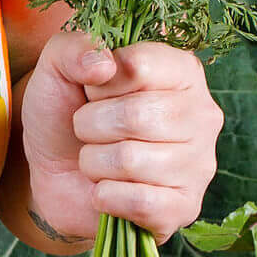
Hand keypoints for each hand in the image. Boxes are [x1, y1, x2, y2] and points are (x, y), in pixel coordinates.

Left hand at [19, 29, 222, 242]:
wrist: (54, 172)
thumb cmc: (66, 111)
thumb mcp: (57, 68)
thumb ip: (73, 48)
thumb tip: (104, 65)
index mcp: (182, 71)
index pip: (139, 66)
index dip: (99, 83)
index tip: (92, 91)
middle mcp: (202, 115)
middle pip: (135, 116)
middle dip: (90, 125)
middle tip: (89, 130)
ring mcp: (199, 165)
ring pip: (131, 161)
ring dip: (94, 162)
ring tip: (97, 159)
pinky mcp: (185, 208)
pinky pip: (140, 202)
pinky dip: (105, 197)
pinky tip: (105, 190)